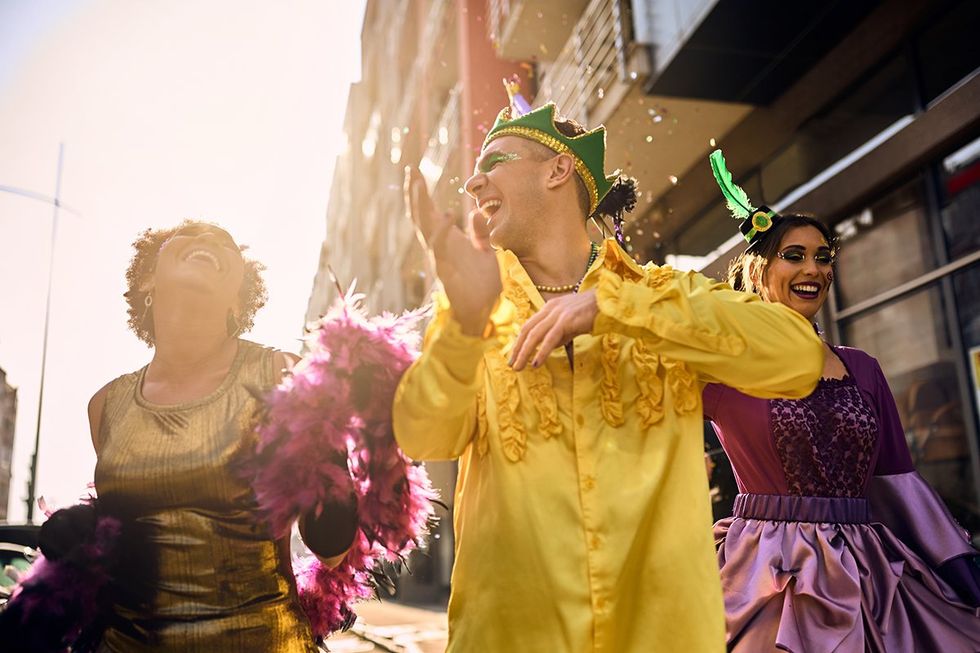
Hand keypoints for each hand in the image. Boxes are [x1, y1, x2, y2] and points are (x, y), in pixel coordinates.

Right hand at [405, 167, 500, 335]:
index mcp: (447, 240)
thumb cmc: (481, 283)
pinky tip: (445, 215)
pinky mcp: (445, 269)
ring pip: (424, 227)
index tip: (415, 171)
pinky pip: (439, 247)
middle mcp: (438, 246)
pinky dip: (440, 231)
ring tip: (419, 184)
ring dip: (421, 206)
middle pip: (421, 215)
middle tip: (411, 169)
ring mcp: (439, 257)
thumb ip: (479, 232)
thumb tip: (476, 212)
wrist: (481, 311)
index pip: (429, 211)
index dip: (421, 193)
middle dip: (415, 193)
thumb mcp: (485, 251)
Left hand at [509, 289, 598, 370]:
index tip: (513, 355)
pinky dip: (541, 351)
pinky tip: (536, 363)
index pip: (529, 325)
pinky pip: (550, 338)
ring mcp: (558, 313)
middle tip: (511, 364)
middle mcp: (550, 308)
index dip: (519, 340)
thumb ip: (558, 334)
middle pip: (527, 330)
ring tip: (519, 367)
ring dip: (524, 352)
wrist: (609, 303)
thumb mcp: (570, 324)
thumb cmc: (592, 313)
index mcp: (550, 307)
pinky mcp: (567, 320)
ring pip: (535, 335)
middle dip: (517, 348)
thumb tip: (545, 348)